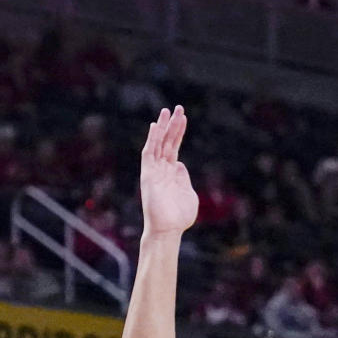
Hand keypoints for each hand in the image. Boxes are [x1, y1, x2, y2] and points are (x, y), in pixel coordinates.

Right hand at [140, 106, 198, 239]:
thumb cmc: (179, 217)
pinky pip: (148, 154)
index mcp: (172, 173)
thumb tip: (180, 165)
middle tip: (178, 108)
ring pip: (158, 144)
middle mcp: (162, 169)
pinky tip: (156, 127)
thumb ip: (184, 179)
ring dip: (162, 127)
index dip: (179, 132)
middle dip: (172, 125)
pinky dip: (152, 140)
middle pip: (167, 141)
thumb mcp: (189, 194)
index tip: (183, 118)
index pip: (174, 147)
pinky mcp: (148, 175)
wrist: (168, 229)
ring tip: (168, 111)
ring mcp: (154, 171)